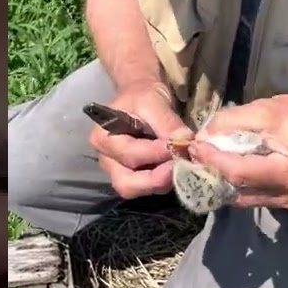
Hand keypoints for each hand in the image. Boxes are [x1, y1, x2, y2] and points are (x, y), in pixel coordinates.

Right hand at [89, 81, 191, 198]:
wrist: (142, 98)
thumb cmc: (142, 97)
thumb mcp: (153, 101)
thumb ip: (167, 122)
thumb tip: (185, 141)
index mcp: (103, 138)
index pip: (130, 155)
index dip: (156, 154)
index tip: (181, 146)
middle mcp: (107, 160)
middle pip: (127, 184)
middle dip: (156, 179)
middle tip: (181, 165)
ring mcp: (119, 172)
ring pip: (138, 190)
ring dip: (163, 182)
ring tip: (182, 164)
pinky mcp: (135, 178)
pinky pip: (149, 188)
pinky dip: (165, 181)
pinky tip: (179, 167)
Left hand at [187, 94, 287, 209]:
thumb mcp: (266, 109)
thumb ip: (232, 122)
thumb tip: (203, 137)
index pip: (239, 173)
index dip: (211, 160)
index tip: (192, 145)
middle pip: (236, 190)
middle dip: (211, 171)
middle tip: (193, 153)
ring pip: (241, 197)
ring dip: (221, 179)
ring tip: (206, 158)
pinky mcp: (285, 203)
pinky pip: (251, 196)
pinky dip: (235, 182)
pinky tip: (226, 166)